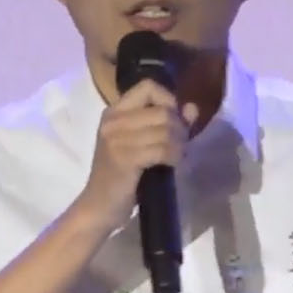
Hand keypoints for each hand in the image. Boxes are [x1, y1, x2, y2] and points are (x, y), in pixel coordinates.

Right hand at [74, 78, 198, 232]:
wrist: (99, 206)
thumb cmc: (122, 176)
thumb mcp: (142, 144)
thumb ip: (168, 124)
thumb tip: (192, 108)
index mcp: (114, 112)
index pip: (148, 86)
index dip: (168, 100)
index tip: (172, 121)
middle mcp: (113, 120)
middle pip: (162, 110)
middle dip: (179, 128)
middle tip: (179, 146)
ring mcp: (116, 139)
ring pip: (166, 129)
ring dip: (179, 144)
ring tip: (176, 156)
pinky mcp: (125, 158)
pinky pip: (162, 148)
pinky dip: (173, 156)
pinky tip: (171, 164)